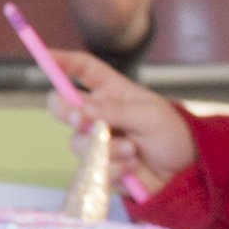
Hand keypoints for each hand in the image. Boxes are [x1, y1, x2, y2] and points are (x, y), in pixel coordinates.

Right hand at [49, 49, 197, 186]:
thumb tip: (83, 109)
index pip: (83, 70)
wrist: (185, 172)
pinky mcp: (99, 167)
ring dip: (105, 148)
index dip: (62, 61)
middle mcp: (99, 115)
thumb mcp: (150, 116)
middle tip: (82, 121)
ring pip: (77, 143)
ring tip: (132, 151)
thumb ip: (116, 111)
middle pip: (64, 107)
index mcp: (112, 92)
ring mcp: (97, 142)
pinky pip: (91, 169)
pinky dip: (113, 169)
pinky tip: (133, 168)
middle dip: (69, 114)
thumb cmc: (171, 134)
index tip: (43, 57)